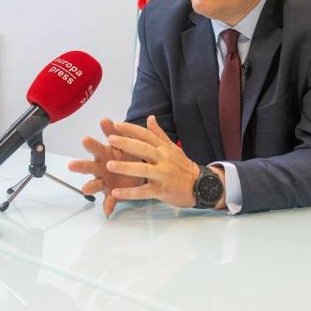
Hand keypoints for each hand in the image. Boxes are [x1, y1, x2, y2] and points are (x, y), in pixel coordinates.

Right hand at [68, 118, 143, 215]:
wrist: (139, 174)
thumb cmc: (128, 157)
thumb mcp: (129, 143)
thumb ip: (123, 133)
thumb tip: (116, 119)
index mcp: (107, 152)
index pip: (101, 142)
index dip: (104, 133)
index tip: (104, 123)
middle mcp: (102, 166)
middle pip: (89, 164)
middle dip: (81, 164)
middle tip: (73, 165)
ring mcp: (105, 180)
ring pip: (93, 184)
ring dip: (89, 186)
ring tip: (85, 189)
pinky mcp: (111, 193)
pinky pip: (108, 201)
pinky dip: (108, 205)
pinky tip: (107, 210)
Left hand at [105, 115, 223, 208]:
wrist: (201, 185)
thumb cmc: (183, 166)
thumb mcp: (173, 148)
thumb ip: (159, 134)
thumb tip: (150, 117)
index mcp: (164, 148)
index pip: (146, 135)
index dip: (131, 129)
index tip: (116, 124)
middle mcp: (163, 159)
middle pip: (143, 149)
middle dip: (126, 143)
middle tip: (110, 138)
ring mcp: (163, 175)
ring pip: (142, 170)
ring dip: (125, 167)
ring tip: (108, 165)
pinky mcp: (162, 191)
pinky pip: (144, 192)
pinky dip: (130, 193)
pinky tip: (115, 192)